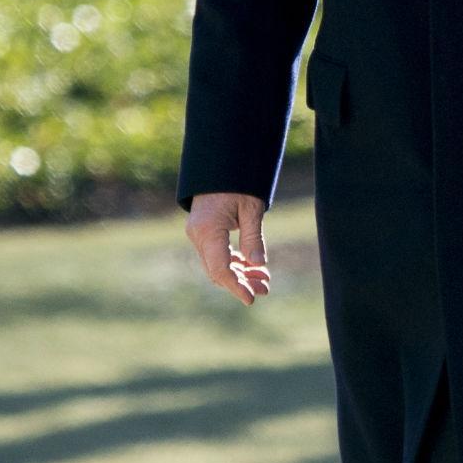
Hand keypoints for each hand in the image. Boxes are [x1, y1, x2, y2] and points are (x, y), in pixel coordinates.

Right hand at [185, 191, 272, 305]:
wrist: (220, 164)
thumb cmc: (238, 181)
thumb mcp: (251, 208)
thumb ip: (253, 237)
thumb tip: (258, 264)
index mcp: (208, 230)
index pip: (220, 268)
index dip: (235, 287)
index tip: (251, 299)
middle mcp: (198, 235)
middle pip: (218, 271)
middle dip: (241, 283)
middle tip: (265, 289)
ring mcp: (198, 235)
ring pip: (217, 265)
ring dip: (239, 275)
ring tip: (264, 280)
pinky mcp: (203, 233)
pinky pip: (216, 255)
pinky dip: (234, 263)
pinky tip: (252, 268)